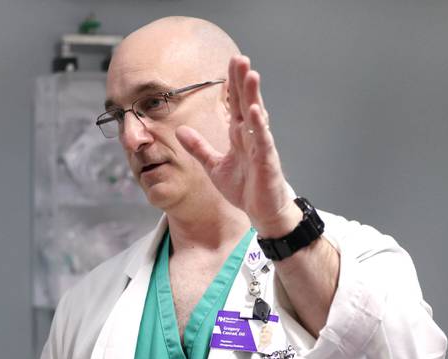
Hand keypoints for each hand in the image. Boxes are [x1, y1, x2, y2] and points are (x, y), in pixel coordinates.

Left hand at [176, 55, 300, 235]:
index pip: (234, 104)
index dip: (231, 85)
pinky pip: (262, 140)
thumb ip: (199, 147)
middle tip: (239, 58)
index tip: (229, 64)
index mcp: (239, 136)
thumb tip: (180, 131)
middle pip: (246, 102)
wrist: (262, 212)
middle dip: (242, 81)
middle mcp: (251, 136)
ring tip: (251, 74)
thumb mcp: (214, 166)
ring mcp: (261, 146)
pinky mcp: (267, 160)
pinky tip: (254, 110)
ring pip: (256, 116)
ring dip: (254, 95)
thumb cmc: (245, 189)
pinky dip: (258, 125)